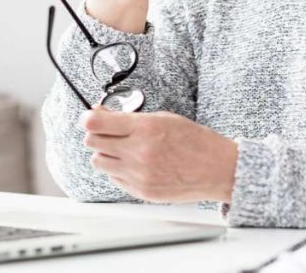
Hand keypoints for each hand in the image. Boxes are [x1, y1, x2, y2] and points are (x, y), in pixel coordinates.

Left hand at [79, 107, 237, 203]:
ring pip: (98, 162)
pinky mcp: (141, 192)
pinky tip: (135, 165)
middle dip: (96, 135)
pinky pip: (114, 179)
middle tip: (106, 132)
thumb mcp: (163, 118)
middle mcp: (139, 152)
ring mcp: (139, 174)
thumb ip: (129, 118)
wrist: (218, 169)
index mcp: (145, 128)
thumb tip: (100, 114)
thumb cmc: (195, 141)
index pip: (96, 123)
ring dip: (105, 154)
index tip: (88, 118)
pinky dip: (118, 171)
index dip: (87, 118)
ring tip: (122, 150)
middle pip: (92, 142)